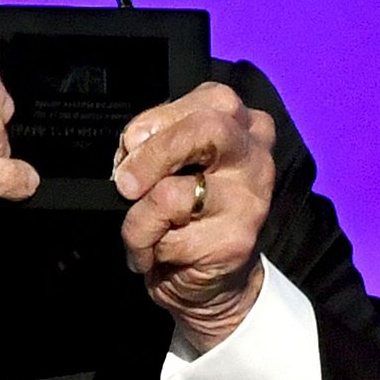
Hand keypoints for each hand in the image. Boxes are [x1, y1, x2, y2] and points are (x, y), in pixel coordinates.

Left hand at [112, 82, 274, 351]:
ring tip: (140, 233)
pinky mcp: (236, 242)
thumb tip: (129, 152)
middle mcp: (254, 156)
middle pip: (207, 128)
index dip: (156, 121)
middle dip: (153, 154)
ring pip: (172, 193)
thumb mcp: (171, 161)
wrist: (214, 280)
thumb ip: (156, 143)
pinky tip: (156, 254)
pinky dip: (145, 247)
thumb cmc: (183, 208)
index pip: (207, 99)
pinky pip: (168, 238)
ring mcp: (250, 200)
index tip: (130, 146)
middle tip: (125, 184)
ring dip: (137, 219)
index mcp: (240, 124)